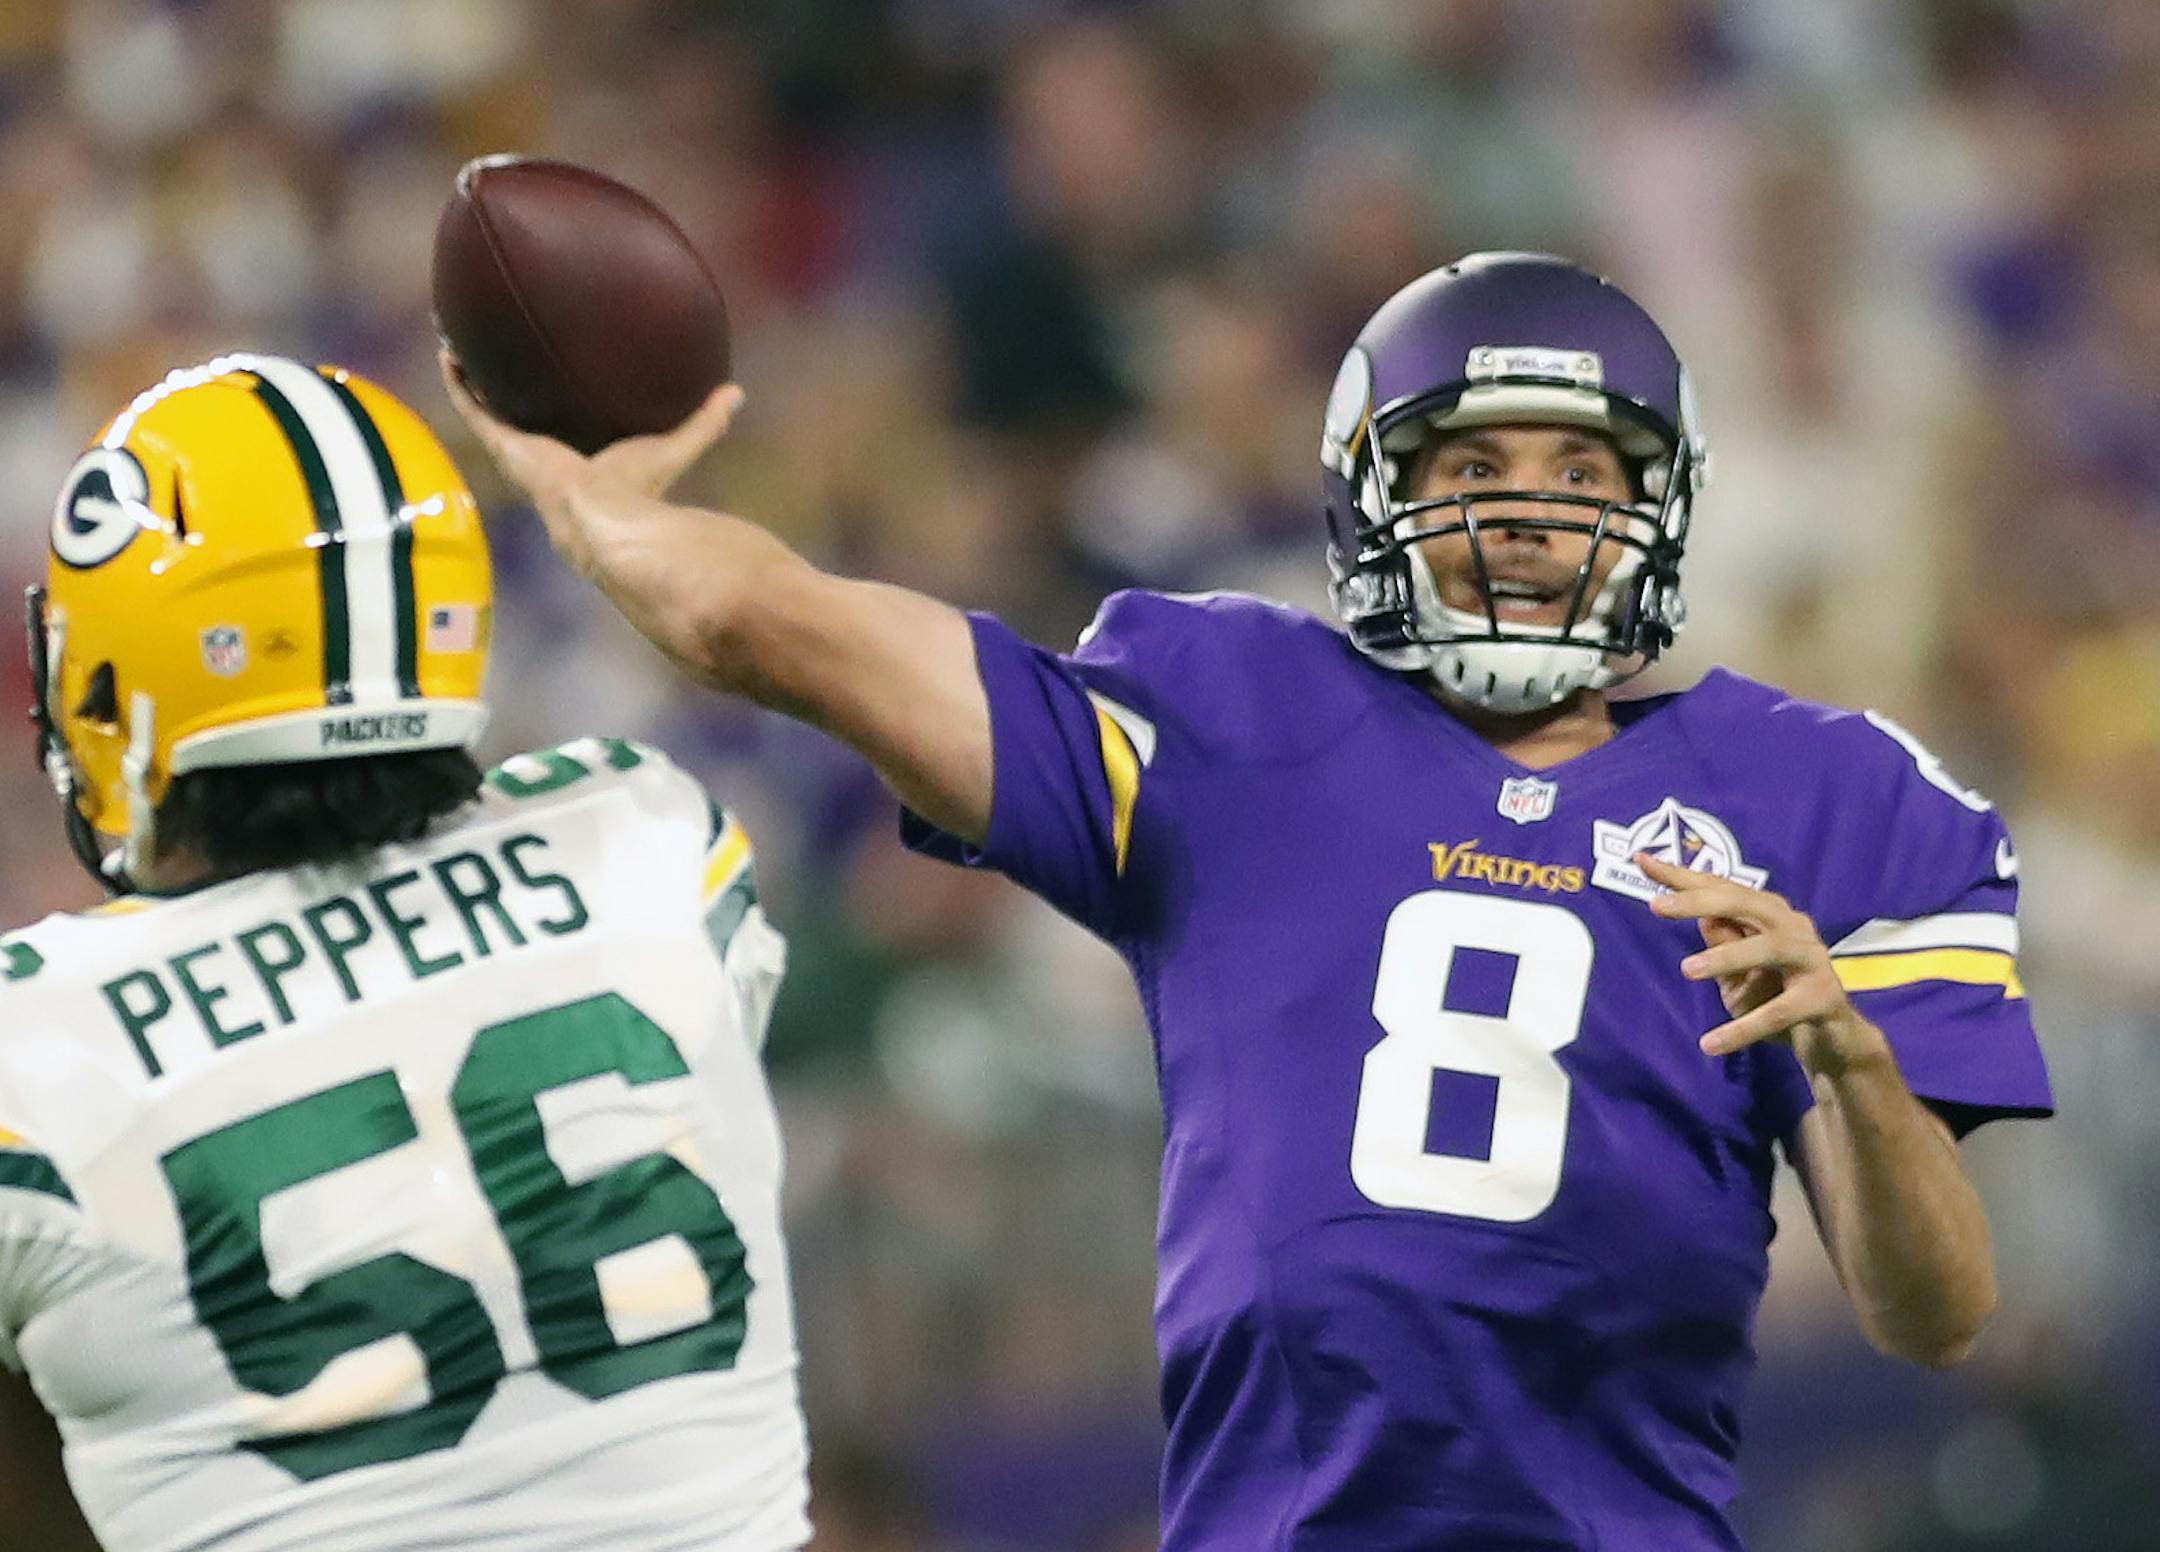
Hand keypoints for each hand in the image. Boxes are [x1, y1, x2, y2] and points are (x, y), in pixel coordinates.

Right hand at [438, 348, 744, 513]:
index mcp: (573, 457)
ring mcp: (516, 449)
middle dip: (501, 383)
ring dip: (470, 375)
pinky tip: (450, 349)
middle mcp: (539, 453)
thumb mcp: (672, 444)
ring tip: (458, 339)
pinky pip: (471, 407)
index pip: (557, 424)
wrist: (604, 518)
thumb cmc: (639, 492)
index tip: (544, 370)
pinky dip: (458, 380)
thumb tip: (737, 392)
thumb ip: (704, 422)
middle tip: (492, 347)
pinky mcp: (502, 446)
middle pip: (513, 412)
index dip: (549, 400)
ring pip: (483, 406)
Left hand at [1637, 852, 1886, 1073]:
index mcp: (1769, 914)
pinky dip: (1745, 1028)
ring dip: (1726, 957)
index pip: (1722, 889)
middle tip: (1657, 906)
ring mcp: (1812, 959)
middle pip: (1745, 903)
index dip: (1682, 876)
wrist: (1833, 1040)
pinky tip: (1711, 1044)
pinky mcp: (1824, 997)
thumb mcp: (1738, 971)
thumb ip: (1720, 941)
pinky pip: (1780, 1011)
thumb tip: (1699, 915)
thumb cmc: (1777, 996)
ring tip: (1686, 970)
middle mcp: (1793, 927)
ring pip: (1768, 949)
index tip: (1642, 861)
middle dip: (1699, 901)